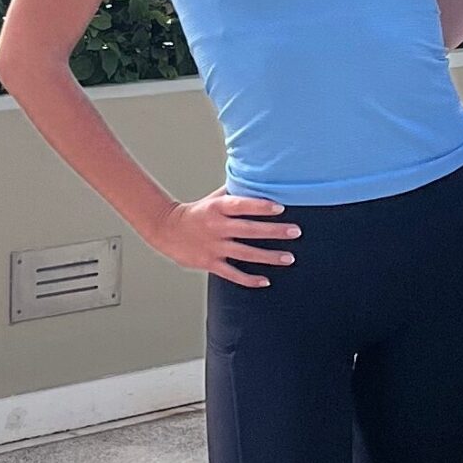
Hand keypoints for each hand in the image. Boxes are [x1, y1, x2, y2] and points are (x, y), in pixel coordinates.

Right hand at [154, 190, 300, 286]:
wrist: (167, 229)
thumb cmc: (197, 212)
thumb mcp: (214, 198)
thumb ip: (235, 192)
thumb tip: (260, 182)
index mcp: (217, 208)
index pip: (242, 205)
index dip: (261, 206)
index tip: (281, 207)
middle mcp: (217, 227)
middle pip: (249, 230)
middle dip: (274, 231)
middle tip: (295, 231)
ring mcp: (214, 246)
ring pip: (245, 253)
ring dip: (269, 256)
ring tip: (289, 257)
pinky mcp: (210, 262)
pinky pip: (232, 273)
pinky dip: (249, 279)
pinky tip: (265, 280)